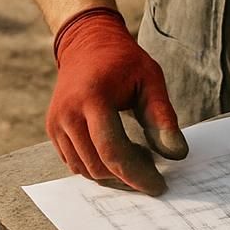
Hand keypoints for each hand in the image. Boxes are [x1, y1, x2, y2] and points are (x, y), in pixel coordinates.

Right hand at [47, 7, 187, 194]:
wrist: (87, 43)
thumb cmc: (123, 60)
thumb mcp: (151, 79)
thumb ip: (162, 117)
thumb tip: (177, 154)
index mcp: (92, 98)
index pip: (112, 150)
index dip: (137, 174)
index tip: (158, 186)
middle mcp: (68, 114)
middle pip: (97, 166)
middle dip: (127, 177)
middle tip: (153, 169)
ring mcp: (56, 123)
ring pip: (84, 169)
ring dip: (112, 174)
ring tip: (137, 156)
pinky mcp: (52, 130)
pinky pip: (74, 162)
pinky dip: (97, 167)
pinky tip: (118, 152)